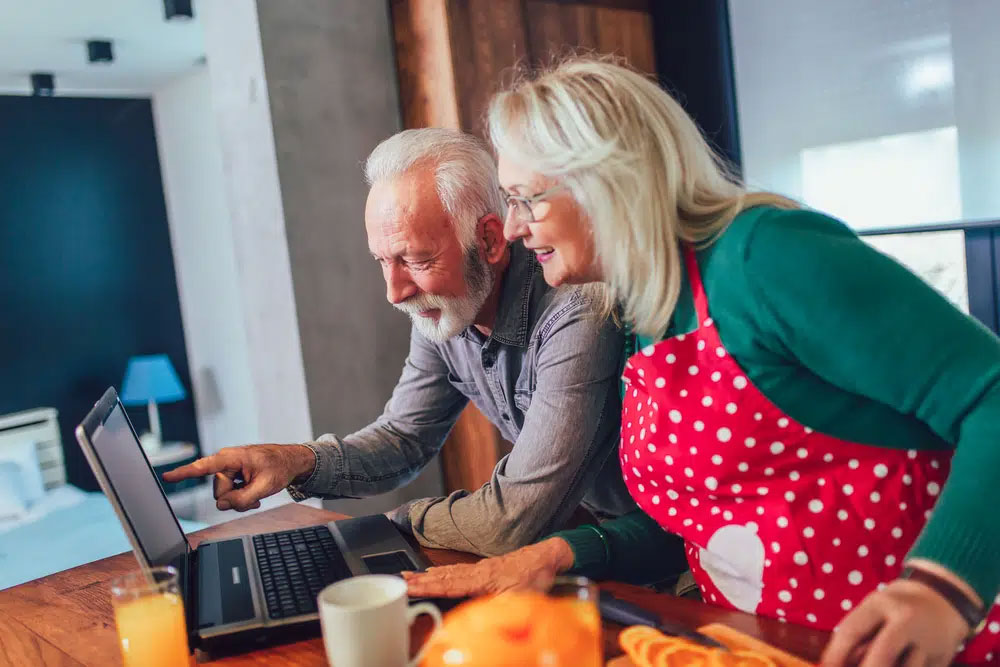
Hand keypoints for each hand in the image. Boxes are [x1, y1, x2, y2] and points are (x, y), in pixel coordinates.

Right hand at [162, 444, 315, 511]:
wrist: (290, 461)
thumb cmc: (279, 467)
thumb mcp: (265, 486)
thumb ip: (242, 498)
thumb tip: (222, 506)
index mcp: (231, 458)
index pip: (203, 468)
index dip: (184, 473)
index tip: (166, 476)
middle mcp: (225, 462)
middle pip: (218, 492)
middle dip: (234, 498)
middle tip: (254, 494)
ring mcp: (228, 469)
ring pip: (223, 496)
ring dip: (239, 499)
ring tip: (256, 492)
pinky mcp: (231, 476)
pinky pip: (229, 494)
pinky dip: (241, 497)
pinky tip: (254, 494)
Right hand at [402, 538, 574, 597]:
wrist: (546, 557)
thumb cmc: (534, 576)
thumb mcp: (518, 598)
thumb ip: (497, 607)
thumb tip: (479, 618)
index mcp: (481, 578)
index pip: (448, 583)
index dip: (427, 586)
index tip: (408, 587)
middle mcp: (476, 571)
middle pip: (443, 576)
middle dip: (419, 580)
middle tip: (398, 581)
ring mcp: (479, 569)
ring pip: (448, 572)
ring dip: (427, 575)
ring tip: (408, 577)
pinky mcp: (484, 569)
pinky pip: (456, 571)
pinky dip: (441, 573)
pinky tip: (435, 574)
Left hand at [821, 578, 969, 666]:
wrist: (942, 601)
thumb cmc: (894, 608)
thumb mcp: (873, 609)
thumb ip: (857, 634)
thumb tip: (835, 664)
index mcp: (882, 604)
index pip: (852, 632)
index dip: (835, 655)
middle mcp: (907, 622)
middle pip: (881, 657)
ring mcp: (928, 643)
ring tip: (884, 661)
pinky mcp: (942, 661)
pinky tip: (901, 663)